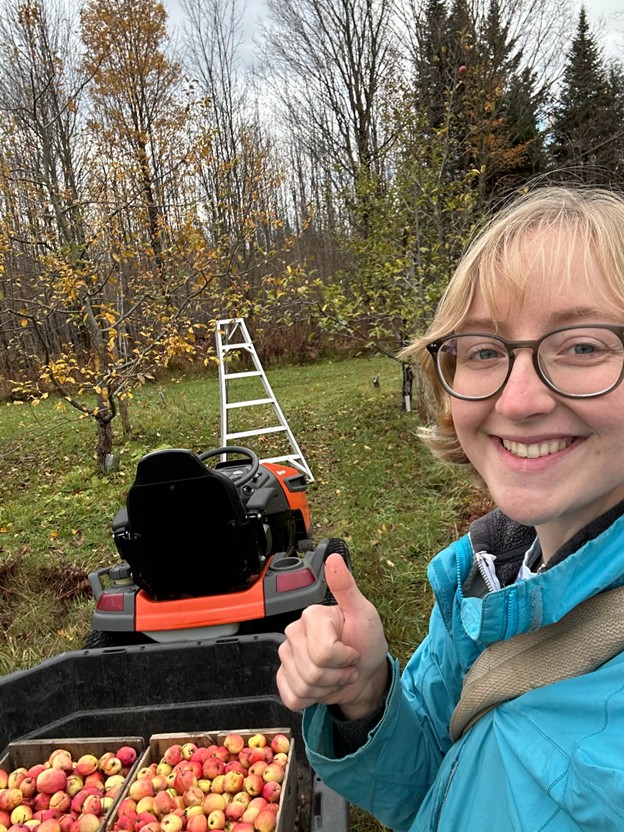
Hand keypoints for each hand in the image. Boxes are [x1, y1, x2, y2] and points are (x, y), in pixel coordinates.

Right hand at [277, 553, 388, 718]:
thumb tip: (334, 558)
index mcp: (312, 616)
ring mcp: (287, 655)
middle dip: (337, 676)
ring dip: (328, 688)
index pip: (323, 652)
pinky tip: (322, 686)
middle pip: (312, 672)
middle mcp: (294, 632)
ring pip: (303, 686)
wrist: (365, 674)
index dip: (344, 658)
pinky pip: (292, 697)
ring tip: (337, 675)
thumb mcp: (364, 614)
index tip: (353, 650)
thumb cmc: (366, 642)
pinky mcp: (284, 677)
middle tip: (347, 666)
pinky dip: (312, 699)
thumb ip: (347, 588)